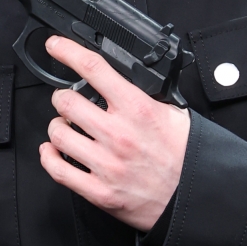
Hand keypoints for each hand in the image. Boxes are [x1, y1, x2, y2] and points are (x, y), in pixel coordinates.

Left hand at [38, 35, 188, 231]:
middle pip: (66, 101)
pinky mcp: (100, 192)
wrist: (197, 199)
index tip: (55, 46)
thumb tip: (118, 83)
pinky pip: (59, 171)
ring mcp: (107, 164)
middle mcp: (118, 134)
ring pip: (58, 134)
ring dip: (57, 128)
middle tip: (67, 101)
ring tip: (65, 128)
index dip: (67, 51)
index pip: (93, 68)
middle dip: (62, 98)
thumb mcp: (174, 115)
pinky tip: (53, 152)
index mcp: (137, 109)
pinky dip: (49, 157)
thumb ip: (143, 97)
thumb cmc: (188, 158)